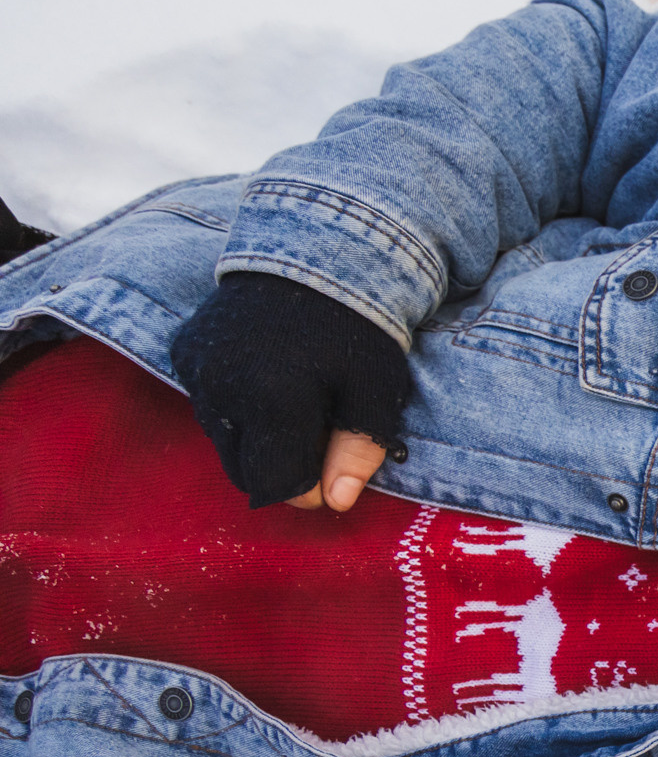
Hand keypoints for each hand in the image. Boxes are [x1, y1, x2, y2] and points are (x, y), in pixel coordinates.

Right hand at [169, 272, 412, 510]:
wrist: (312, 253)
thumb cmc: (357, 328)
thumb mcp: (374, 392)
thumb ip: (358, 451)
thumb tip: (336, 503)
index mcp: (274, 401)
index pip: (276, 485)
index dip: (308, 492)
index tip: (332, 473)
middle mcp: (223, 389)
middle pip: (244, 471)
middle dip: (281, 471)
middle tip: (318, 441)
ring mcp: (197, 370)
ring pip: (223, 441)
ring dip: (258, 441)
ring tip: (297, 406)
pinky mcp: (183, 353)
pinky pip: (207, 405)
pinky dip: (236, 409)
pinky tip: (268, 381)